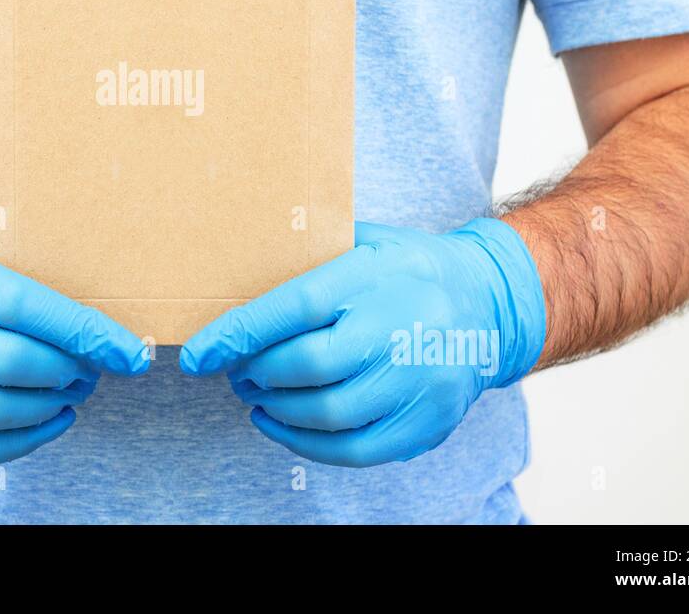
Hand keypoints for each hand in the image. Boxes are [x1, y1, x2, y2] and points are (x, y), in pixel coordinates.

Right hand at [0, 219, 148, 466]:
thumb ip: (14, 254)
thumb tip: (94, 273)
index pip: (26, 306)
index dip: (85, 332)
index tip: (129, 351)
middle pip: (14, 365)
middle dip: (68, 372)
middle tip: (93, 369)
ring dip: (48, 410)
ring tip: (72, 393)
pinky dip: (17, 444)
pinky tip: (44, 423)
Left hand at [180, 219, 544, 466]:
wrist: (490, 302)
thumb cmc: (408, 268)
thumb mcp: (365, 239)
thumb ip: (308, 252)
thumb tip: (230, 264)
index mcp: (376, 276)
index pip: (297, 307)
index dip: (241, 333)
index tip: (197, 353)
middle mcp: (401, 329)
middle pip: (309, 366)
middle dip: (256, 373)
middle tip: (234, 370)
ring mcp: (418, 381)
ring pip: (328, 414)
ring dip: (276, 409)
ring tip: (254, 394)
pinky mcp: (427, 423)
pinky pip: (354, 449)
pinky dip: (305, 444)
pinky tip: (279, 424)